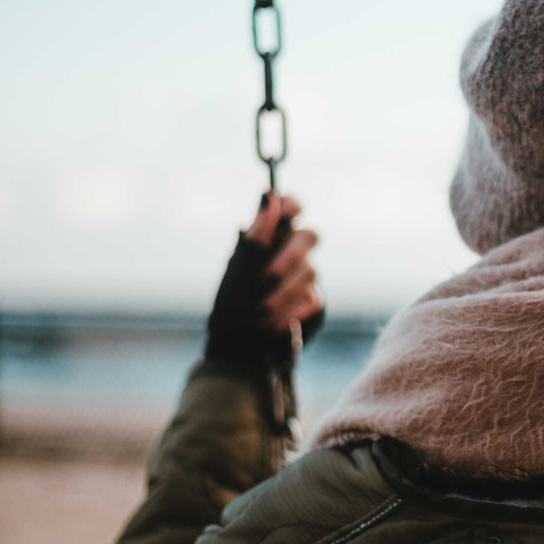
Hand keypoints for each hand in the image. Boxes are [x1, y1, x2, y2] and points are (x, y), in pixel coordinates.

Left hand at [204, 192, 325, 370]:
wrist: (235, 347)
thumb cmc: (230, 303)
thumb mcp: (237, 268)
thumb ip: (256, 234)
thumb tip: (267, 195)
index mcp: (270, 237)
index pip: (290, 207)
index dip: (291, 205)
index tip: (285, 211)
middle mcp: (291, 252)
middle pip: (310, 237)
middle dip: (287, 259)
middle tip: (265, 280)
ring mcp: (305, 277)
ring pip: (310, 272)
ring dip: (283, 294)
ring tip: (260, 314)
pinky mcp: (313, 302)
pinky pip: (312, 299)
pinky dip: (289, 312)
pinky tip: (271, 324)